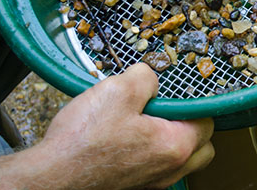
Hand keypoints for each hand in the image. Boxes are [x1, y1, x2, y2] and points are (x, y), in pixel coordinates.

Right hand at [38, 63, 213, 189]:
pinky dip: (149, 155)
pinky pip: (154, 170)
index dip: (195, 103)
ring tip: (144, 123)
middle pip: (200, 147)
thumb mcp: (118, 90)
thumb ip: (146, 77)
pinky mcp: (132, 189)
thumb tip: (151, 77)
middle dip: (190, 126)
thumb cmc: (82, 142)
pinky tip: (127, 140)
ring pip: (178, 162)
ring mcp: (150, 184)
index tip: (180, 93)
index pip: (207, 122)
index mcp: (175, 146)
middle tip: (167, 109)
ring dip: (170, 141)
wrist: (49, 178)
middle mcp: (168, 171)